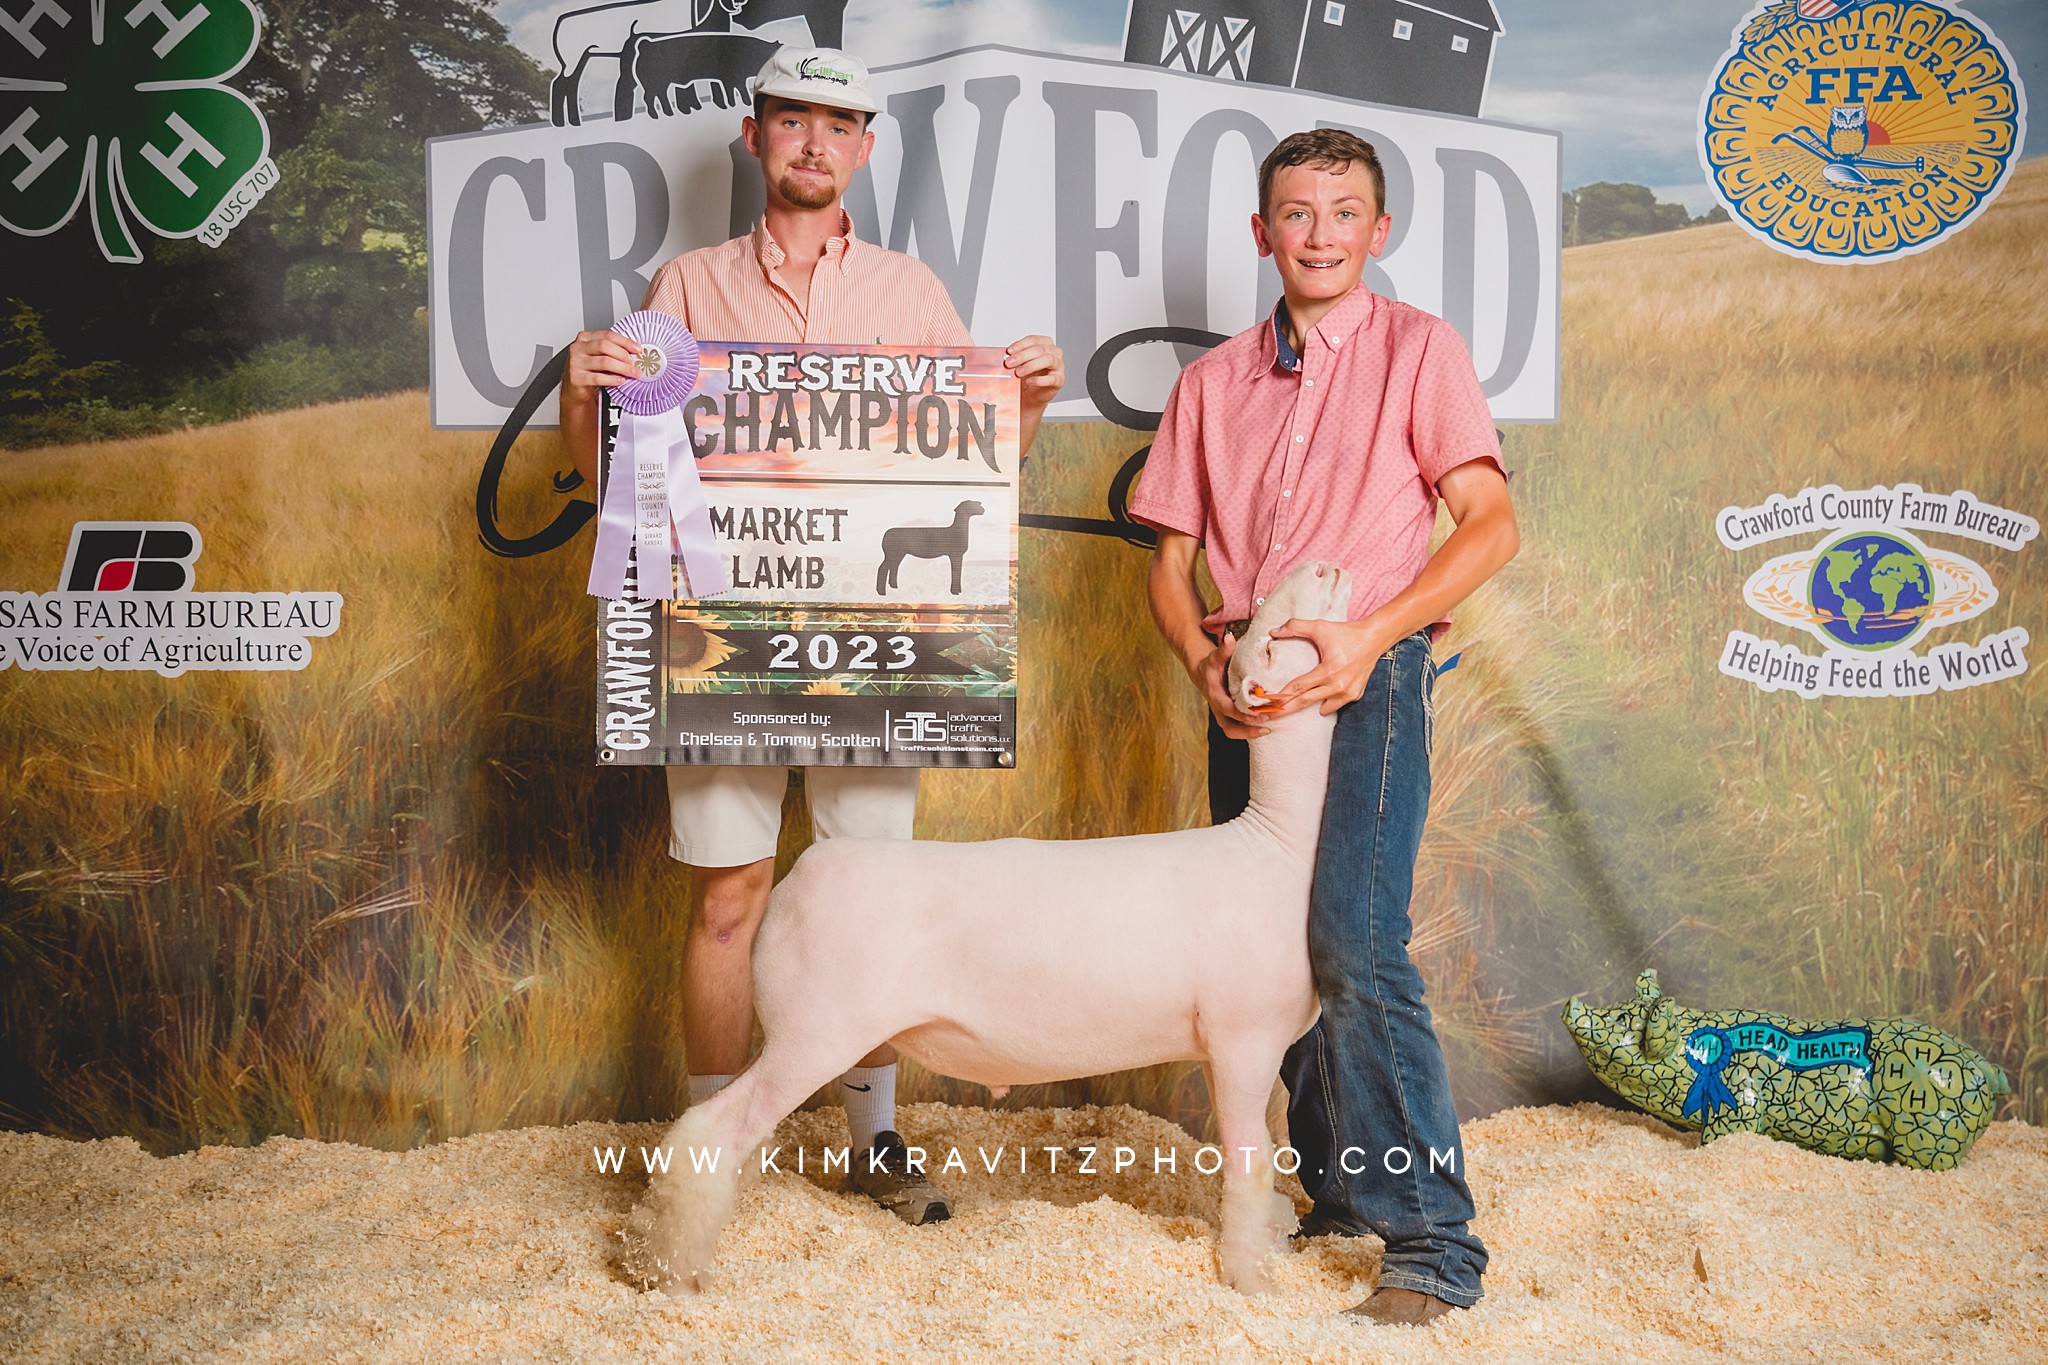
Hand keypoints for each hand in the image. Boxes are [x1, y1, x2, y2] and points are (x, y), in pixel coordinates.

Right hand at [563, 328, 641, 399]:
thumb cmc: (589, 370)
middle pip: (605, 346)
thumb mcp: (598, 355)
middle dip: (623, 355)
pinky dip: (612, 379)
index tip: (637, 349)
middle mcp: (578, 348)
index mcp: (584, 338)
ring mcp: (575, 362)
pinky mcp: (575, 378)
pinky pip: (598, 378)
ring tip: (632, 373)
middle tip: (634, 363)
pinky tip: (620, 380)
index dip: (625, 341)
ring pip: (604, 362)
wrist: (575, 388)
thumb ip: (611, 350)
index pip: (607, 335)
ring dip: (622, 368)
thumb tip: (634, 351)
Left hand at [1005, 334, 1063, 410]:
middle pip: (1040, 349)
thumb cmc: (1027, 375)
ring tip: (1018, 373)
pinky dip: (1039, 380)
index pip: (1034, 340)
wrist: (1031, 394)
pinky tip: (1029, 381)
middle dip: (1022, 356)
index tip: (1009, 351)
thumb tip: (1005, 355)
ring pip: (1048, 360)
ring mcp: (1059, 366)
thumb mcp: (1020, 363)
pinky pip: (1052, 378)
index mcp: (1045, 344)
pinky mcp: (1060, 380)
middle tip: (1009, 363)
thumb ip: (1015, 357)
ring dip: (1030, 366)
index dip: (1021, 345)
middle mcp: (1054, 352)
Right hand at [1192, 632, 1270, 739]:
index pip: (1227, 709)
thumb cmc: (1210, 664)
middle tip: (1267, 727)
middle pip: (1229, 728)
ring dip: (1250, 733)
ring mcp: (1223, 713)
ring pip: (1233, 731)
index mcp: (1214, 695)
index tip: (1258, 715)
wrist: (1201, 671)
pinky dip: (1250, 729)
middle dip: (1247, 731)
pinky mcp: (1229, 714)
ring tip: (1268, 729)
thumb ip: (1224, 649)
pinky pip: (1238, 727)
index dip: (1242, 714)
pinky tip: (1266, 724)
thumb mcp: (1215, 656)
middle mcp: (1218, 707)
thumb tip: (1229, 637)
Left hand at [1263, 617, 1393, 716]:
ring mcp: (1348, 693)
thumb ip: (1295, 627)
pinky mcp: (1355, 695)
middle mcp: (1338, 685)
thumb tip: (1273, 631)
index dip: (1279, 696)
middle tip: (1268, 717)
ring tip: (1293, 706)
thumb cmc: (1347, 632)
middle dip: (1284, 710)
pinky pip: (1335, 705)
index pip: (1297, 687)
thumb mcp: (1320, 626)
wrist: (1375, 638)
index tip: (1266, 703)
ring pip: (1322, 708)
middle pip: (1304, 702)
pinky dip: (1326, 702)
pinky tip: (1319, 697)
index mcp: (1328, 670)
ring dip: (1308, 707)